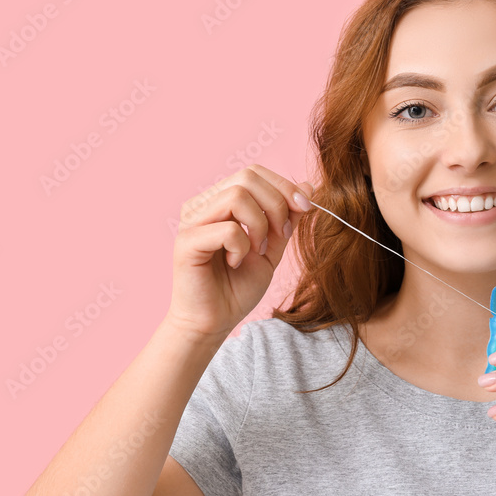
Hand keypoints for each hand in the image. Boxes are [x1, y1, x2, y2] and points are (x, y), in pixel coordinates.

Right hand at [168, 164, 313, 340]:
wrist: (214, 322)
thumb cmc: (237, 286)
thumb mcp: (272, 248)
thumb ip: (287, 218)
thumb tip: (309, 186)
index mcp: (219, 201)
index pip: (254, 172)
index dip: (284, 185)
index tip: (306, 207)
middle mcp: (202, 204)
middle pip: (247, 177)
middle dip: (276, 204)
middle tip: (280, 235)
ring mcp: (191, 221)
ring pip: (237, 197)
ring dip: (259, 225)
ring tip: (257, 250)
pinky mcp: (186, 242)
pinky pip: (227, 229)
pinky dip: (242, 246)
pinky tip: (235, 262)